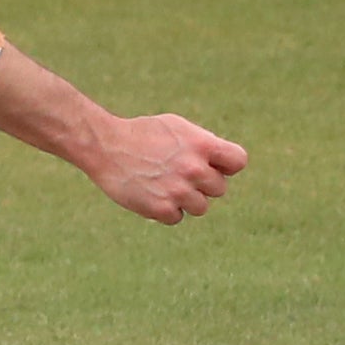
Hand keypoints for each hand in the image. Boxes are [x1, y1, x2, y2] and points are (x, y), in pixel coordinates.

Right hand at [85, 114, 248, 223]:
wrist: (105, 146)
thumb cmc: (141, 134)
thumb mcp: (176, 128)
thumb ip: (203, 145)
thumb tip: (223, 165)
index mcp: (202, 145)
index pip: (238, 161)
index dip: (226, 165)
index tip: (212, 165)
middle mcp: (194, 169)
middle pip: (219, 188)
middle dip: (201, 183)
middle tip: (176, 173)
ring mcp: (178, 191)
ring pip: (200, 207)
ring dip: (185, 199)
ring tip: (163, 184)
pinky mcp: (161, 209)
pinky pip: (177, 217)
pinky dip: (164, 209)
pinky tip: (149, 193)